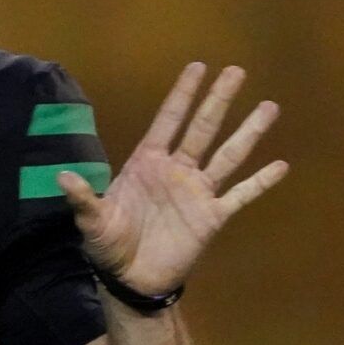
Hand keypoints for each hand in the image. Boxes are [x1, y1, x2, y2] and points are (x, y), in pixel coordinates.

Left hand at [61, 62, 287, 295]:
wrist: (129, 277)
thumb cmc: (107, 244)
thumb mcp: (91, 220)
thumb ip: (83, 197)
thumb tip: (62, 176)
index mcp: (146, 163)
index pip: (168, 121)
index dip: (182, 95)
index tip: (198, 67)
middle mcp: (175, 170)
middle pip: (202, 129)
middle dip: (218, 100)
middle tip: (237, 71)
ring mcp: (197, 191)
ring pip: (228, 155)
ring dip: (248, 132)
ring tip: (269, 106)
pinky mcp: (212, 216)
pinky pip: (240, 195)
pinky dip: (260, 182)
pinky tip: (280, 165)